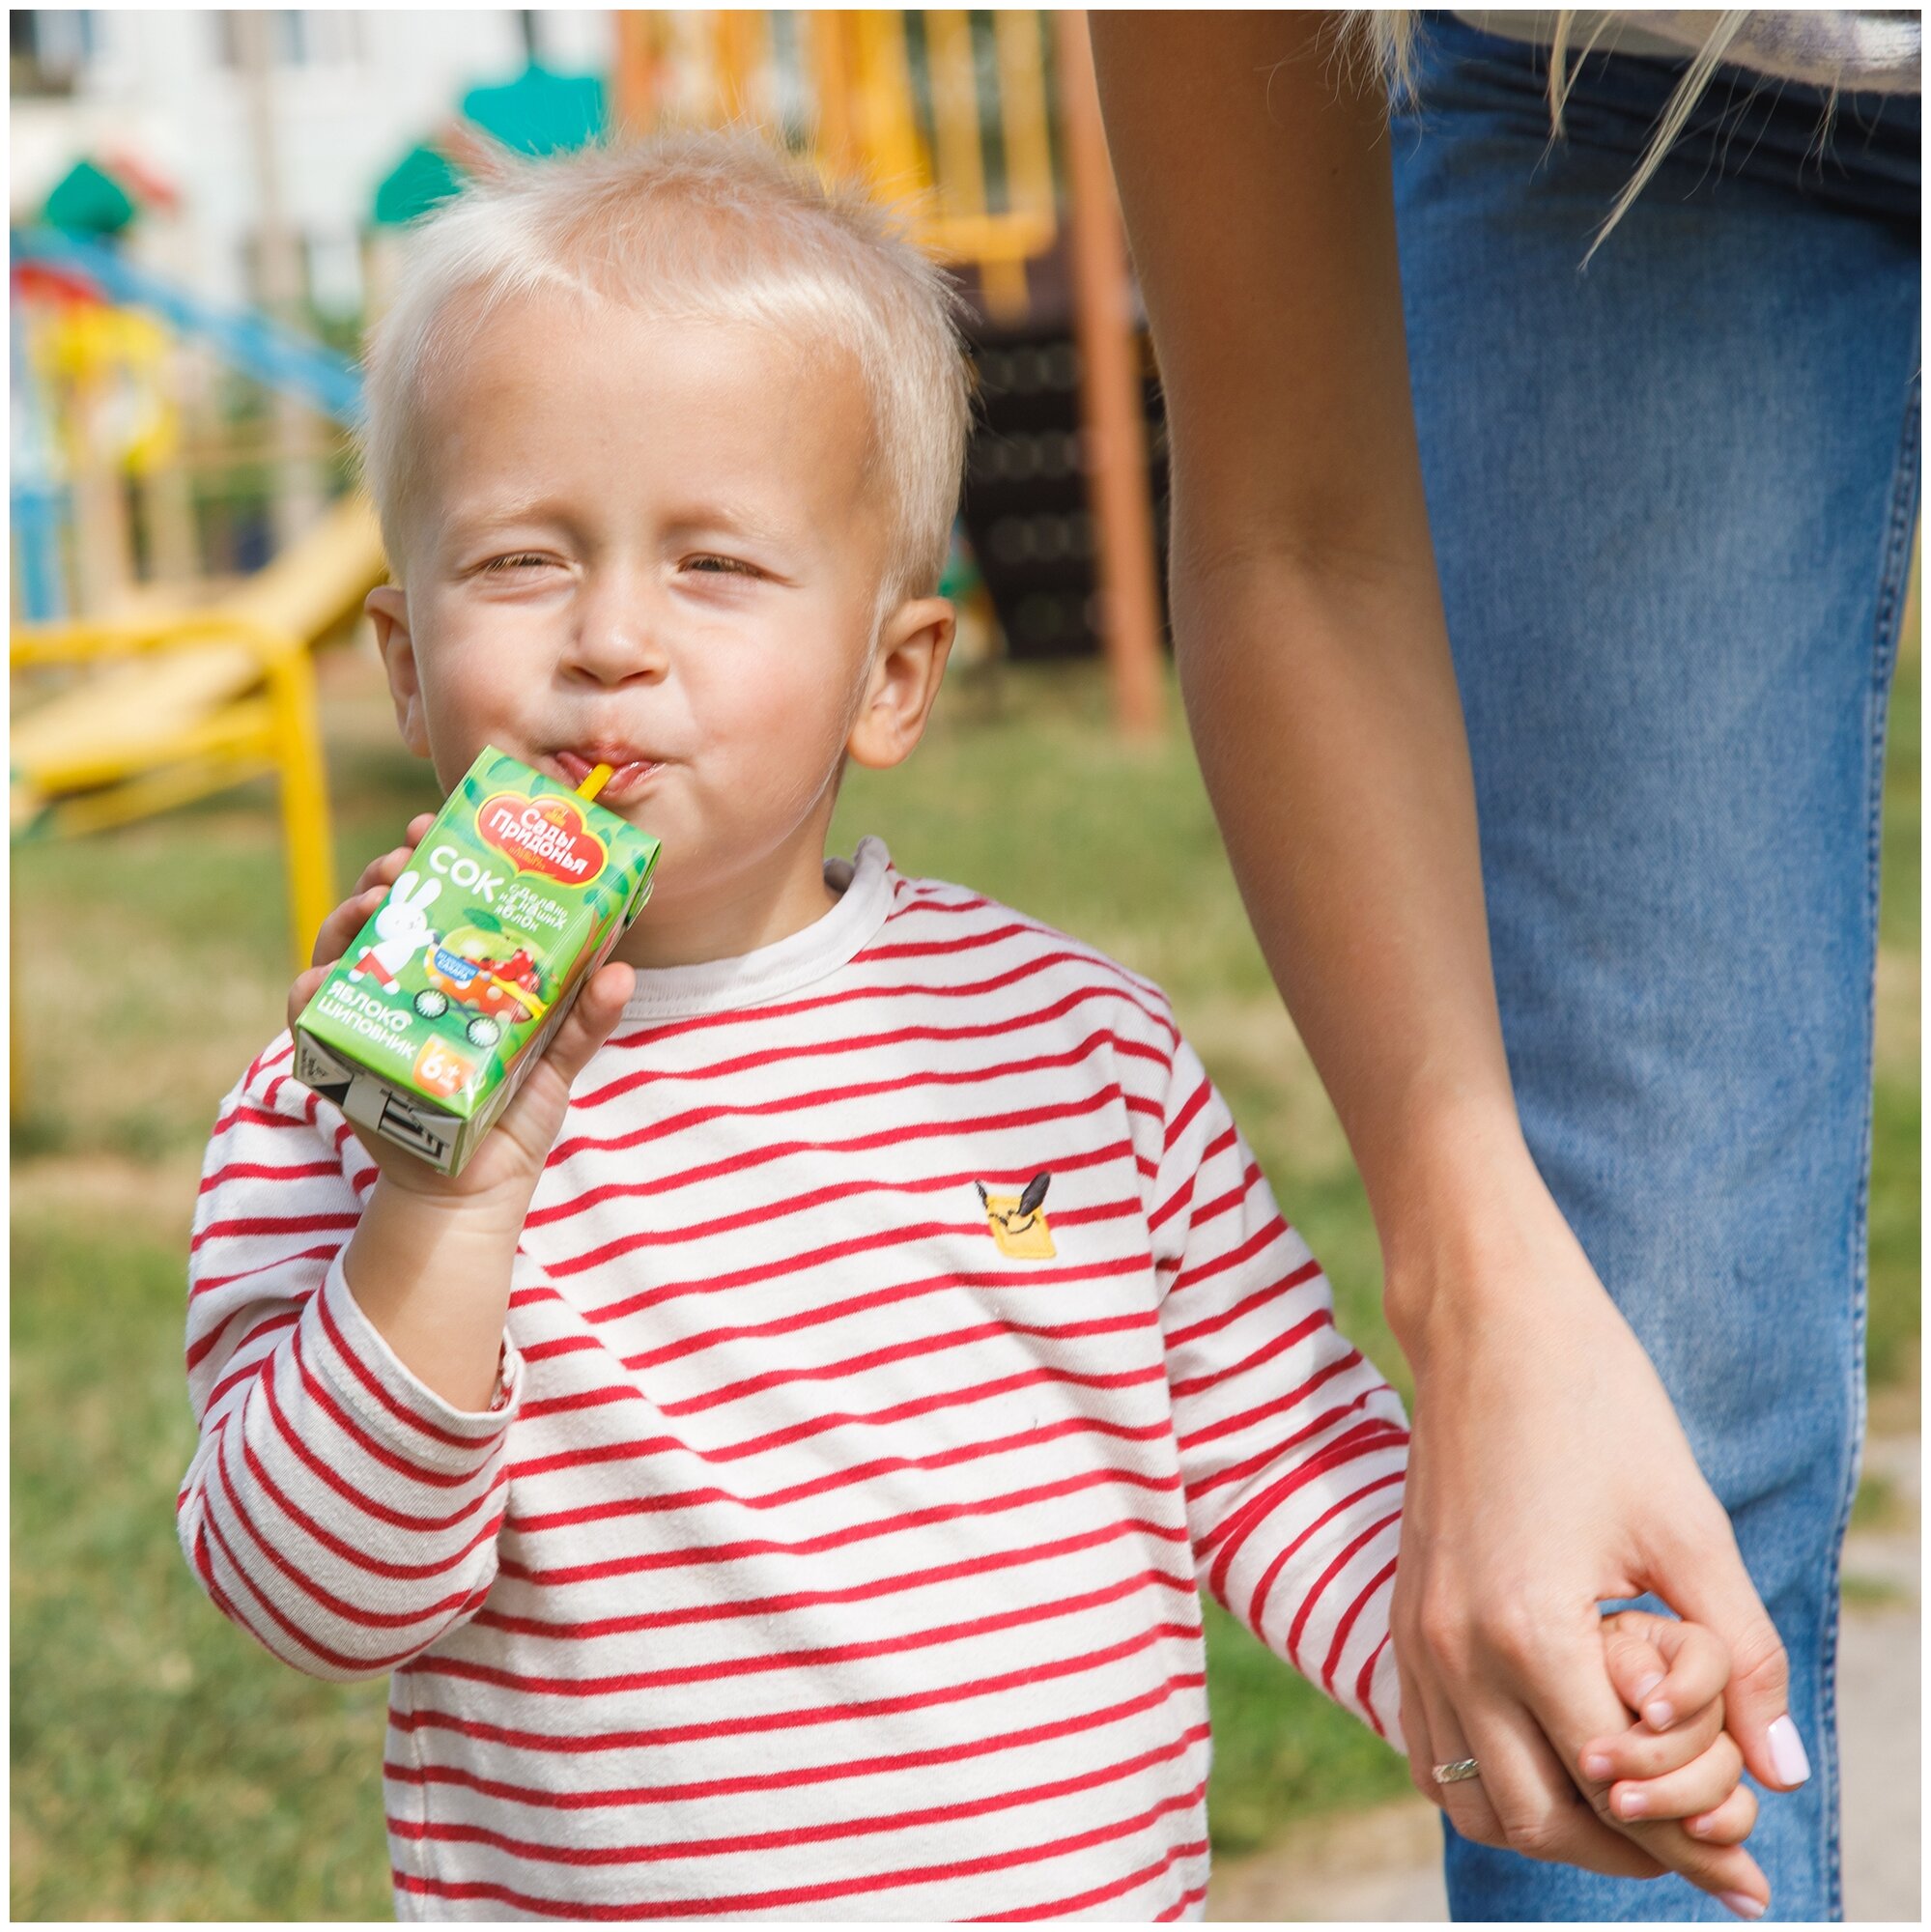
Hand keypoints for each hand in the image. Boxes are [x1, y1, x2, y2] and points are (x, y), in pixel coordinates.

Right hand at [287, 811, 635, 1226]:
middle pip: (380, 912)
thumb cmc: (512, 1116)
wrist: (476, 1193)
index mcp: (448, 972)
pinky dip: (313, 989)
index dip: (428, 857)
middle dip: (386, 875)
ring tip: (377, 903)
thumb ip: (586, 1016)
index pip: (431, 899)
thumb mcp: (557, 1057)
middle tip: (405, 860)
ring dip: (350, 917)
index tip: (435, 826)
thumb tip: (622, 971)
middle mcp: (401, 985)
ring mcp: (366, 1017)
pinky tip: (328, 974)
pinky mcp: (338, 1058)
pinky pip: (311, 1015)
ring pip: (338, 949)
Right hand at [1389, 1170, 1794, 1916]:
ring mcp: (1419, 1634)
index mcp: (1527, 1629)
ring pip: (1470, 1801)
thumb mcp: (1690, 1528)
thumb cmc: (1597, 1406)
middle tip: (1703, 1846)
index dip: (1696, 1836)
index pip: (1616, 1788)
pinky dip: (1490, 1784)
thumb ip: (1742, 1659)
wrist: (1488, 1320)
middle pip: (1538, 1819)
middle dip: (1629, 1851)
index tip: (1752, 1865)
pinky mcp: (1407, 1615)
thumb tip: (1782, 1773)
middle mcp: (1455, 1648)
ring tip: (1632, 1817)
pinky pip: (1432, 1748)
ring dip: (1553, 1828)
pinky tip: (1555, 1761)